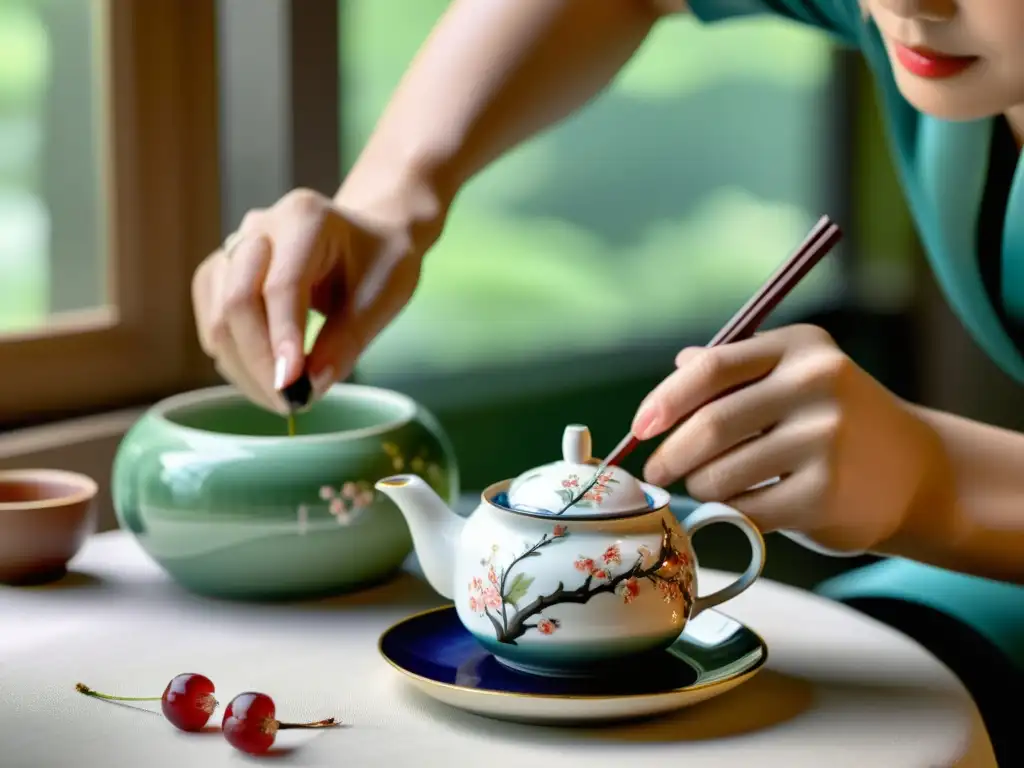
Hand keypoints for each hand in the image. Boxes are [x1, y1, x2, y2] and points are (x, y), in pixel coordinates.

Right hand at [191, 188, 424, 412]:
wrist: (366, 237)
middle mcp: (260, 227)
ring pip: (218, 317)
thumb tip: (310, 386)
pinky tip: (266, 378)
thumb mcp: (383, 298)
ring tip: (284, 397)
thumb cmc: (379, 262)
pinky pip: (212, 321)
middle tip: (292, 404)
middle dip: (260, 362)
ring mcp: (234, 249)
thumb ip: (347, 341)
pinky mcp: (220, 274)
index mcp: (305, 218)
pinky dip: (235, 359)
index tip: (293, 388)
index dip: (283, 340)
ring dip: (244, 368)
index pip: (281, 285)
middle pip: (238, 301)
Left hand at [632, 324, 942, 552]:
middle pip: (710, 425)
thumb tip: (674, 371)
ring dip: (699, 487)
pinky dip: (730, 512)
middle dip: (670, 454)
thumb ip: (735, 372)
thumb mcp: (794, 378)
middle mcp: (816, 386)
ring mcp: (824, 441)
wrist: (916, 473)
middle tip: (658, 470)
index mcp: (799, 348)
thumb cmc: (835, 422)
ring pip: (721, 474)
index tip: (640, 427)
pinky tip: (739, 505)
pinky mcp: (825, 495)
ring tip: (705, 485)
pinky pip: (746, 510)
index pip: (712, 369)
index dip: (665, 400)